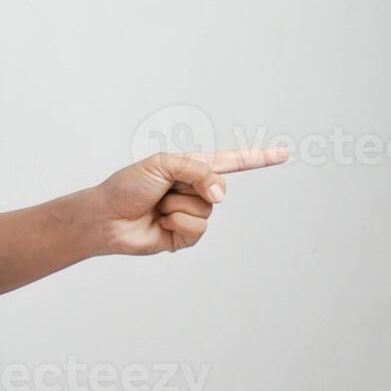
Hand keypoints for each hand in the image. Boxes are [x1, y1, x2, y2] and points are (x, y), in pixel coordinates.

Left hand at [94, 147, 289, 254]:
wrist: (107, 216)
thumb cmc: (127, 186)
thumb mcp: (161, 165)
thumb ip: (196, 171)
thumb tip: (221, 194)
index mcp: (189, 168)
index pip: (230, 162)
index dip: (257, 158)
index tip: (283, 154)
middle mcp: (194, 190)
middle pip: (217, 188)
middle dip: (189, 187)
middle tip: (162, 190)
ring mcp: (191, 214)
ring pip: (206, 210)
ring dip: (177, 207)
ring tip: (157, 207)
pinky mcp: (185, 236)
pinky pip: (197, 229)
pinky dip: (176, 224)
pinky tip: (159, 223)